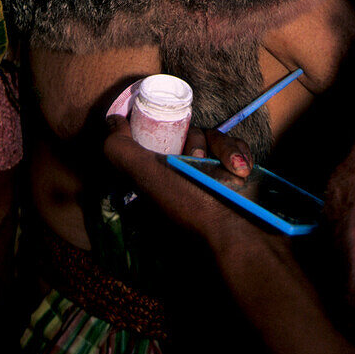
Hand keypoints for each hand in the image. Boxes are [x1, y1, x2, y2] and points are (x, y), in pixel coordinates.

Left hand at [104, 116, 255, 250]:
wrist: (238, 233)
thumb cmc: (189, 204)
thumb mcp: (145, 176)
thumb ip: (120, 149)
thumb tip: (112, 120)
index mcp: (157, 176)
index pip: (157, 137)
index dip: (164, 130)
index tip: (171, 132)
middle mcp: (181, 175)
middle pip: (188, 132)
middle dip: (197, 142)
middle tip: (198, 160)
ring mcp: (209, 174)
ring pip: (214, 136)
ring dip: (224, 149)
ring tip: (231, 170)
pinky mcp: (235, 172)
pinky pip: (236, 145)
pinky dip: (240, 153)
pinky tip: (242, 170)